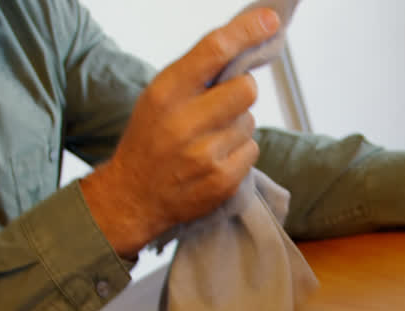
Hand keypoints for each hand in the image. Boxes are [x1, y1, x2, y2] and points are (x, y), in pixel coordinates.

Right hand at [81, 9, 280, 255]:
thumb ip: (197, 75)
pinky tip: (214, 160)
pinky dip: (239, 153)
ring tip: (207, 139)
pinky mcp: (221, 180)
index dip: (246, 32)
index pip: (213, 51)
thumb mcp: (160, 97)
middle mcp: (184, 122)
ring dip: (237, 127)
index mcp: (166, 92)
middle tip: (223, 104)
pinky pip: (252, 150)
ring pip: (249, 122)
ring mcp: (204, 154)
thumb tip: (244, 45)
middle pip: (246, 89)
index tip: (270, 20)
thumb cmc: (151, 138)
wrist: (134, 197)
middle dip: (242, 92)